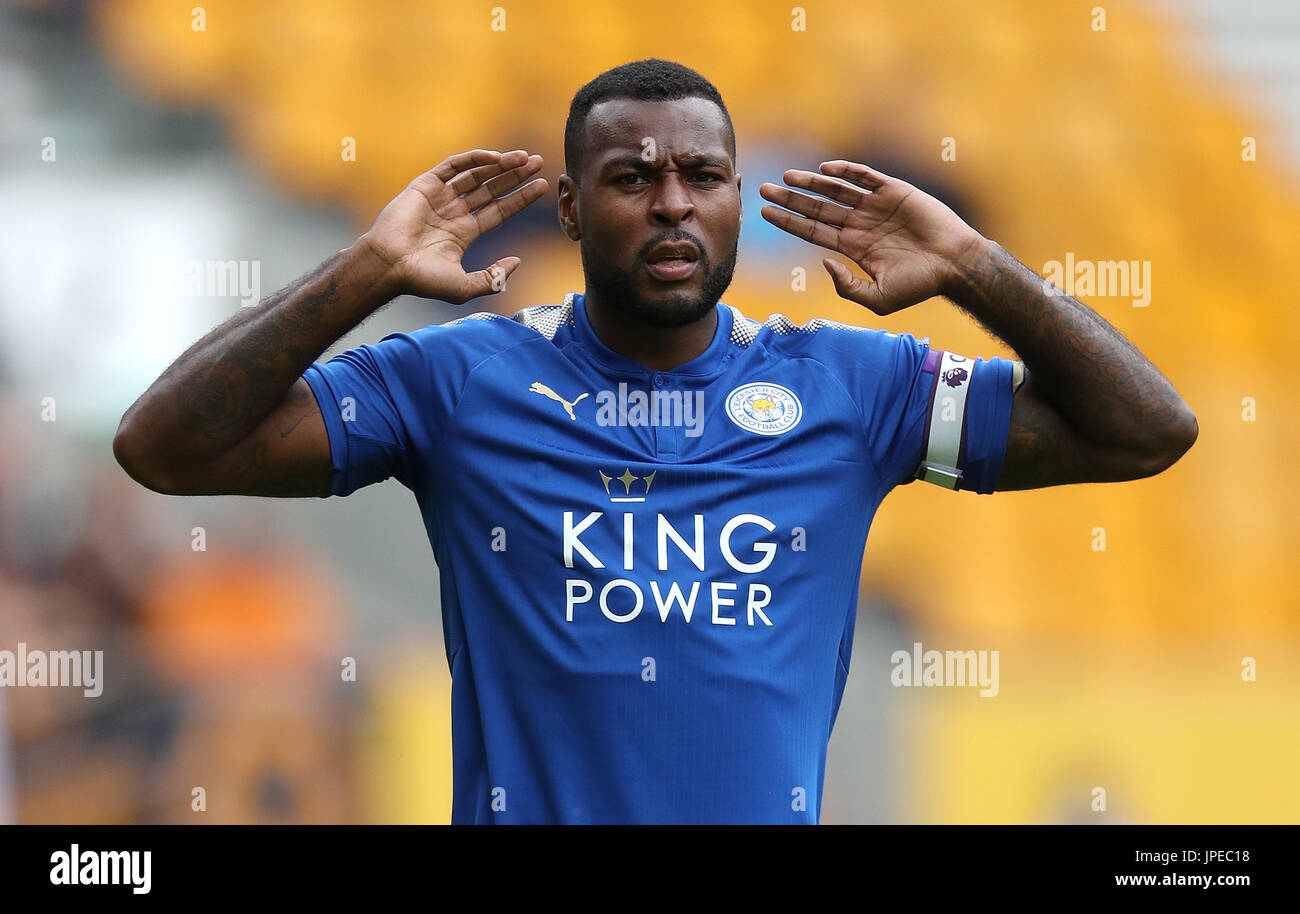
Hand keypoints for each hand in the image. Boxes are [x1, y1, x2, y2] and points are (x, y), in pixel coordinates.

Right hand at [360, 148, 547, 303]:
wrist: (389, 266)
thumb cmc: (422, 280)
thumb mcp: (466, 286)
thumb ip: (494, 277)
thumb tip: (518, 261)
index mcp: (463, 232)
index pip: (499, 210)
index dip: (520, 198)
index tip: (541, 186)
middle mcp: (454, 212)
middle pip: (492, 189)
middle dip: (515, 176)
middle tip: (537, 162)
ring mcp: (440, 197)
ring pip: (477, 174)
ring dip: (501, 165)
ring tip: (524, 158)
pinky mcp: (425, 185)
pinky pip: (454, 166)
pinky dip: (475, 159)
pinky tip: (496, 158)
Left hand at [759, 160, 987, 314]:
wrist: (955, 266)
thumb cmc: (920, 285)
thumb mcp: (878, 298)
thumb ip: (847, 287)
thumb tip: (824, 264)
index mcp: (853, 247)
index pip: (813, 231)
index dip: (789, 222)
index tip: (764, 214)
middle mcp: (860, 224)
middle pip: (818, 208)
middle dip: (791, 199)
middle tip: (764, 189)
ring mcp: (876, 206)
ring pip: (836, 191)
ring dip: (811, 183)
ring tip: (787, 177)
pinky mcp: (894, 191)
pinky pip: (865, 178)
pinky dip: (847, 172)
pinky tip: (825, 170)